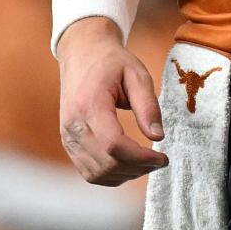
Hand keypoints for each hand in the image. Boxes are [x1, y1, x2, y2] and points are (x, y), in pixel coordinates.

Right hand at [56, 19, 166, 184]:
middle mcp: (73, 125)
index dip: (140, 158)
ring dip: (125, 175)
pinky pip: (89, 172)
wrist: (81, 54)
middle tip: (159, 160)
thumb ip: (148, 105)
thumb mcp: (136, 74)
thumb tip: (157, 137)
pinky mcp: (68, 144)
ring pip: (96, 174)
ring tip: (146, 162)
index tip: (162, 157)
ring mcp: (68, 137)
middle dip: (137, 168)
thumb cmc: (111, 62)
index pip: (113, 145)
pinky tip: (128, 163)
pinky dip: (111, 175)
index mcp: (89, 104)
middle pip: (106, 164)